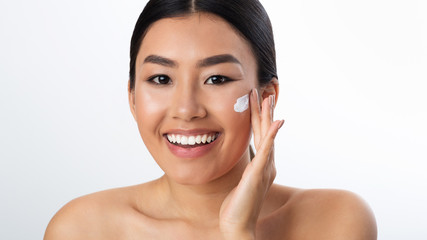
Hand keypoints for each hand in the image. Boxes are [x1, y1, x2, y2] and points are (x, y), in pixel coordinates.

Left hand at [219, 88, 283, 238]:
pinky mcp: (258, 173)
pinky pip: (266, 150)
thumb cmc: (238, 205)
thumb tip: (246, 155)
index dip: (258, 118)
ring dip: (267, 116)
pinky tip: (276, 121)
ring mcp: (264, 168)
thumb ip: (247, 167)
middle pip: (265, 131)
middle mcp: (266, 164)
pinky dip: (272, 135)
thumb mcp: (242, 180)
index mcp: (261, 164)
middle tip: (260, 91)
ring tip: (267, 98)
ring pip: (267, 136)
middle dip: (263, 111)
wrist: (238, 225)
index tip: (255, 101)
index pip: (260, 135)